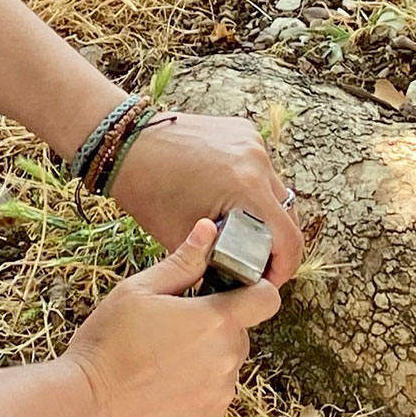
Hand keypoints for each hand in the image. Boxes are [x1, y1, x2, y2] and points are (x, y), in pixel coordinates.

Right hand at [65, 220, 282, 416]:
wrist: (88, 404)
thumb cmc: (107, 346)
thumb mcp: (139, 291)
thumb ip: (182, 262)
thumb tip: (207, 231)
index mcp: (214, 321)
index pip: (266, 298)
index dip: (254, 289)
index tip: (232, 289)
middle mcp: (225, 359)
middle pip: (240, 332)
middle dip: (217, 325)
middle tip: (177, 324)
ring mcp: (219, 393)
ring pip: (227, 363)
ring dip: (207, 356)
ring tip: (165, 355)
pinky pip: (215, 392)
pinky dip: (198, 385)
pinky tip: (166, 380)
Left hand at [107, 112, 304, 284]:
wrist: (126, 144)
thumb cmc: (147, 191)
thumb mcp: (183, 238)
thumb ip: (217, 264)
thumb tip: (236, 286)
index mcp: (247, 188)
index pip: (289, 239)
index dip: (282, 268)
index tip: (266, 282)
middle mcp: (257, 160)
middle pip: (287, 214)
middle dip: (274, 242)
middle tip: (252, 262)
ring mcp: (252, 141)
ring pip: (274, 190)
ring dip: (263, 213)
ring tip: (238, 230)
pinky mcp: (242, 130)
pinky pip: (259, 168)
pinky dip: (250, 187)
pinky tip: (226, 197)